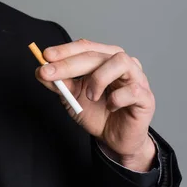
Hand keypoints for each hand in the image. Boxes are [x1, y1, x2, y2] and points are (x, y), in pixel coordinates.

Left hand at [35, 39, 155, 170]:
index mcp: (104, 58)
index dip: (65, 50)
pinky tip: (112, 106)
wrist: (113, 139)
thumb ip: (59, 83)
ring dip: (99, 78)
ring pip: (120, 61)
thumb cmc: (96, 113)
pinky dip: (117, 98)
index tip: (45, 55)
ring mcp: (137, 77)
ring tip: (90, 96)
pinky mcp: (146, 96)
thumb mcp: (72, 97)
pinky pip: (132, 90)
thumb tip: (40, 70)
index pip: (85, 46)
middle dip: (69, 63)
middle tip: (50, 73)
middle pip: (96, 54)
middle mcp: (122, 63)